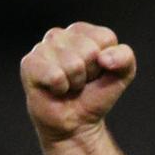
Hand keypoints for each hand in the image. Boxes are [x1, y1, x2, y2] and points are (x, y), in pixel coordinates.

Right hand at [20, 22, 135, 142]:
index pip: (105, 38)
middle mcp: (60, 35)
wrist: (77, 122)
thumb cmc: (96, 94)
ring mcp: (42, 47)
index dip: (108, 61)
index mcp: (83, 32)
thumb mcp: (122, 74)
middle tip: (82, 82)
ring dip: (76, 82)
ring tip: (69, 86)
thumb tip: (104, 58)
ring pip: (73, 64)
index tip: (98, 71)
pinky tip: (56, 89)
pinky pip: (55, 75)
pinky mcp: (29, 63)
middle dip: (91, 73)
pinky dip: (61, 88)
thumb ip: (125, 57)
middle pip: (90, 50)